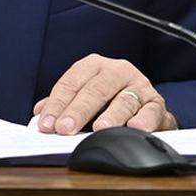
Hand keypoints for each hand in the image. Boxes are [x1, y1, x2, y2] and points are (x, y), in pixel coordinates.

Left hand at [33, 53, 176, 134]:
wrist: (145, 107)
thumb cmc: (109, 100)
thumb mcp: (84, 96)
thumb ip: (64, 103)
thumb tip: (39, 112)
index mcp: (94, 66)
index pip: (71, 83)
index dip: (57, 104)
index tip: (46, 124)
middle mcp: (117, 71)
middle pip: (95, 89)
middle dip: (78, 110)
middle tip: (65, 129)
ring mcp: (138, 85)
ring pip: (123, 100)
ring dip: (111, 115)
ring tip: (99, 129)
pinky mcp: (156, 102)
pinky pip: (151, 110)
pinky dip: (144, 119)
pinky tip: (134, 128)